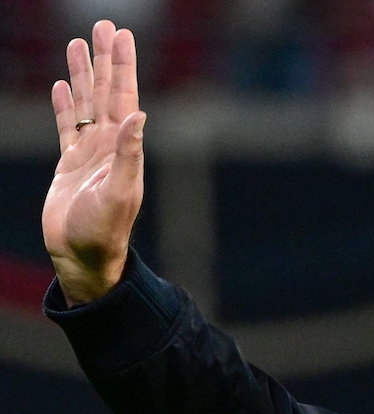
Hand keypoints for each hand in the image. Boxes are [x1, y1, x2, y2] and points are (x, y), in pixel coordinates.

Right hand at [43, 20, 145, 306]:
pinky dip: (66, 104)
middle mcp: (109, 145)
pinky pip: (68, 126)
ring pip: (86, 103)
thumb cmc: (103, 230)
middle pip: (105, 91)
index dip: (122, 65)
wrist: (84, 256)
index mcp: (123, 147)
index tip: (122, 35)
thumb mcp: (119, 191)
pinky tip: (64, 85)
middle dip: (104, 59)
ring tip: (78, 44)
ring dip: (83, 74)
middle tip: (102, 25)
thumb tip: (139, 116)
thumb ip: (129, 154)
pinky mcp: (70, 165)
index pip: (123, 95)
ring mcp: (89, 153)